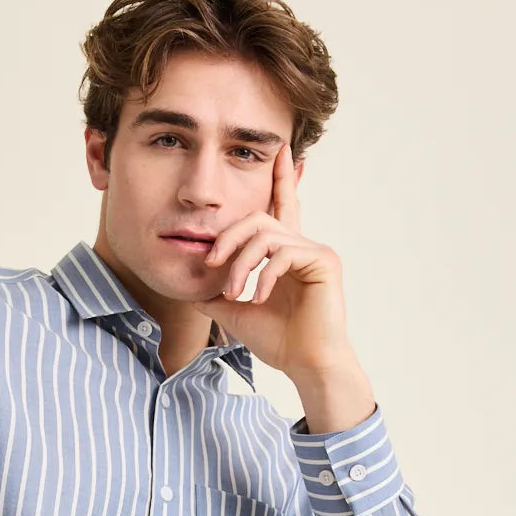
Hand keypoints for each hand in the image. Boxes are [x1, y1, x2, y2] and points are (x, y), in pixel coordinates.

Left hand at [193, 142, 355, 379]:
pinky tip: (258, 297)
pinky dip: (264, 275)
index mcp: (285, 253)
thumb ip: (216, 294)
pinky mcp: (324, 261)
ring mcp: (315, 251)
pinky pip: (283, 254)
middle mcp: (302, 245)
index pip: (281, 206)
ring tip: (233, 293)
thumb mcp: (235, 313)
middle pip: (258, 217)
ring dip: (241, 264)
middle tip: (211, 262)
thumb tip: (190, 288)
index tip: (280, 150)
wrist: (305, 364)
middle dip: (229, 237)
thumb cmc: (279, 341)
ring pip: (266, 235)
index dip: (280, 177)